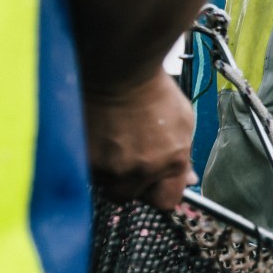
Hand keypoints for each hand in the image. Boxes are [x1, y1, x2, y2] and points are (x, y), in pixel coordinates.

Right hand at [84, 67, 195, 209]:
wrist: (118, 70)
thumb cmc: (153, 91)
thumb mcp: (183, 123)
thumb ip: (183, 157)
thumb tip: (188, 180)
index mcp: (170, 163)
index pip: (167, 202)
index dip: (160, 192)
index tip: (155, 182)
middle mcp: (140, 170)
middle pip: (132, 196)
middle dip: (132, 182)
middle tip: (130, 156)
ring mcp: (110, 167)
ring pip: (108, 185)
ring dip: (110, 171)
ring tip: (113, 141)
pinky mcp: (84, 159)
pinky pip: (88, 172)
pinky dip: (92, 160)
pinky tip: (98, 138)